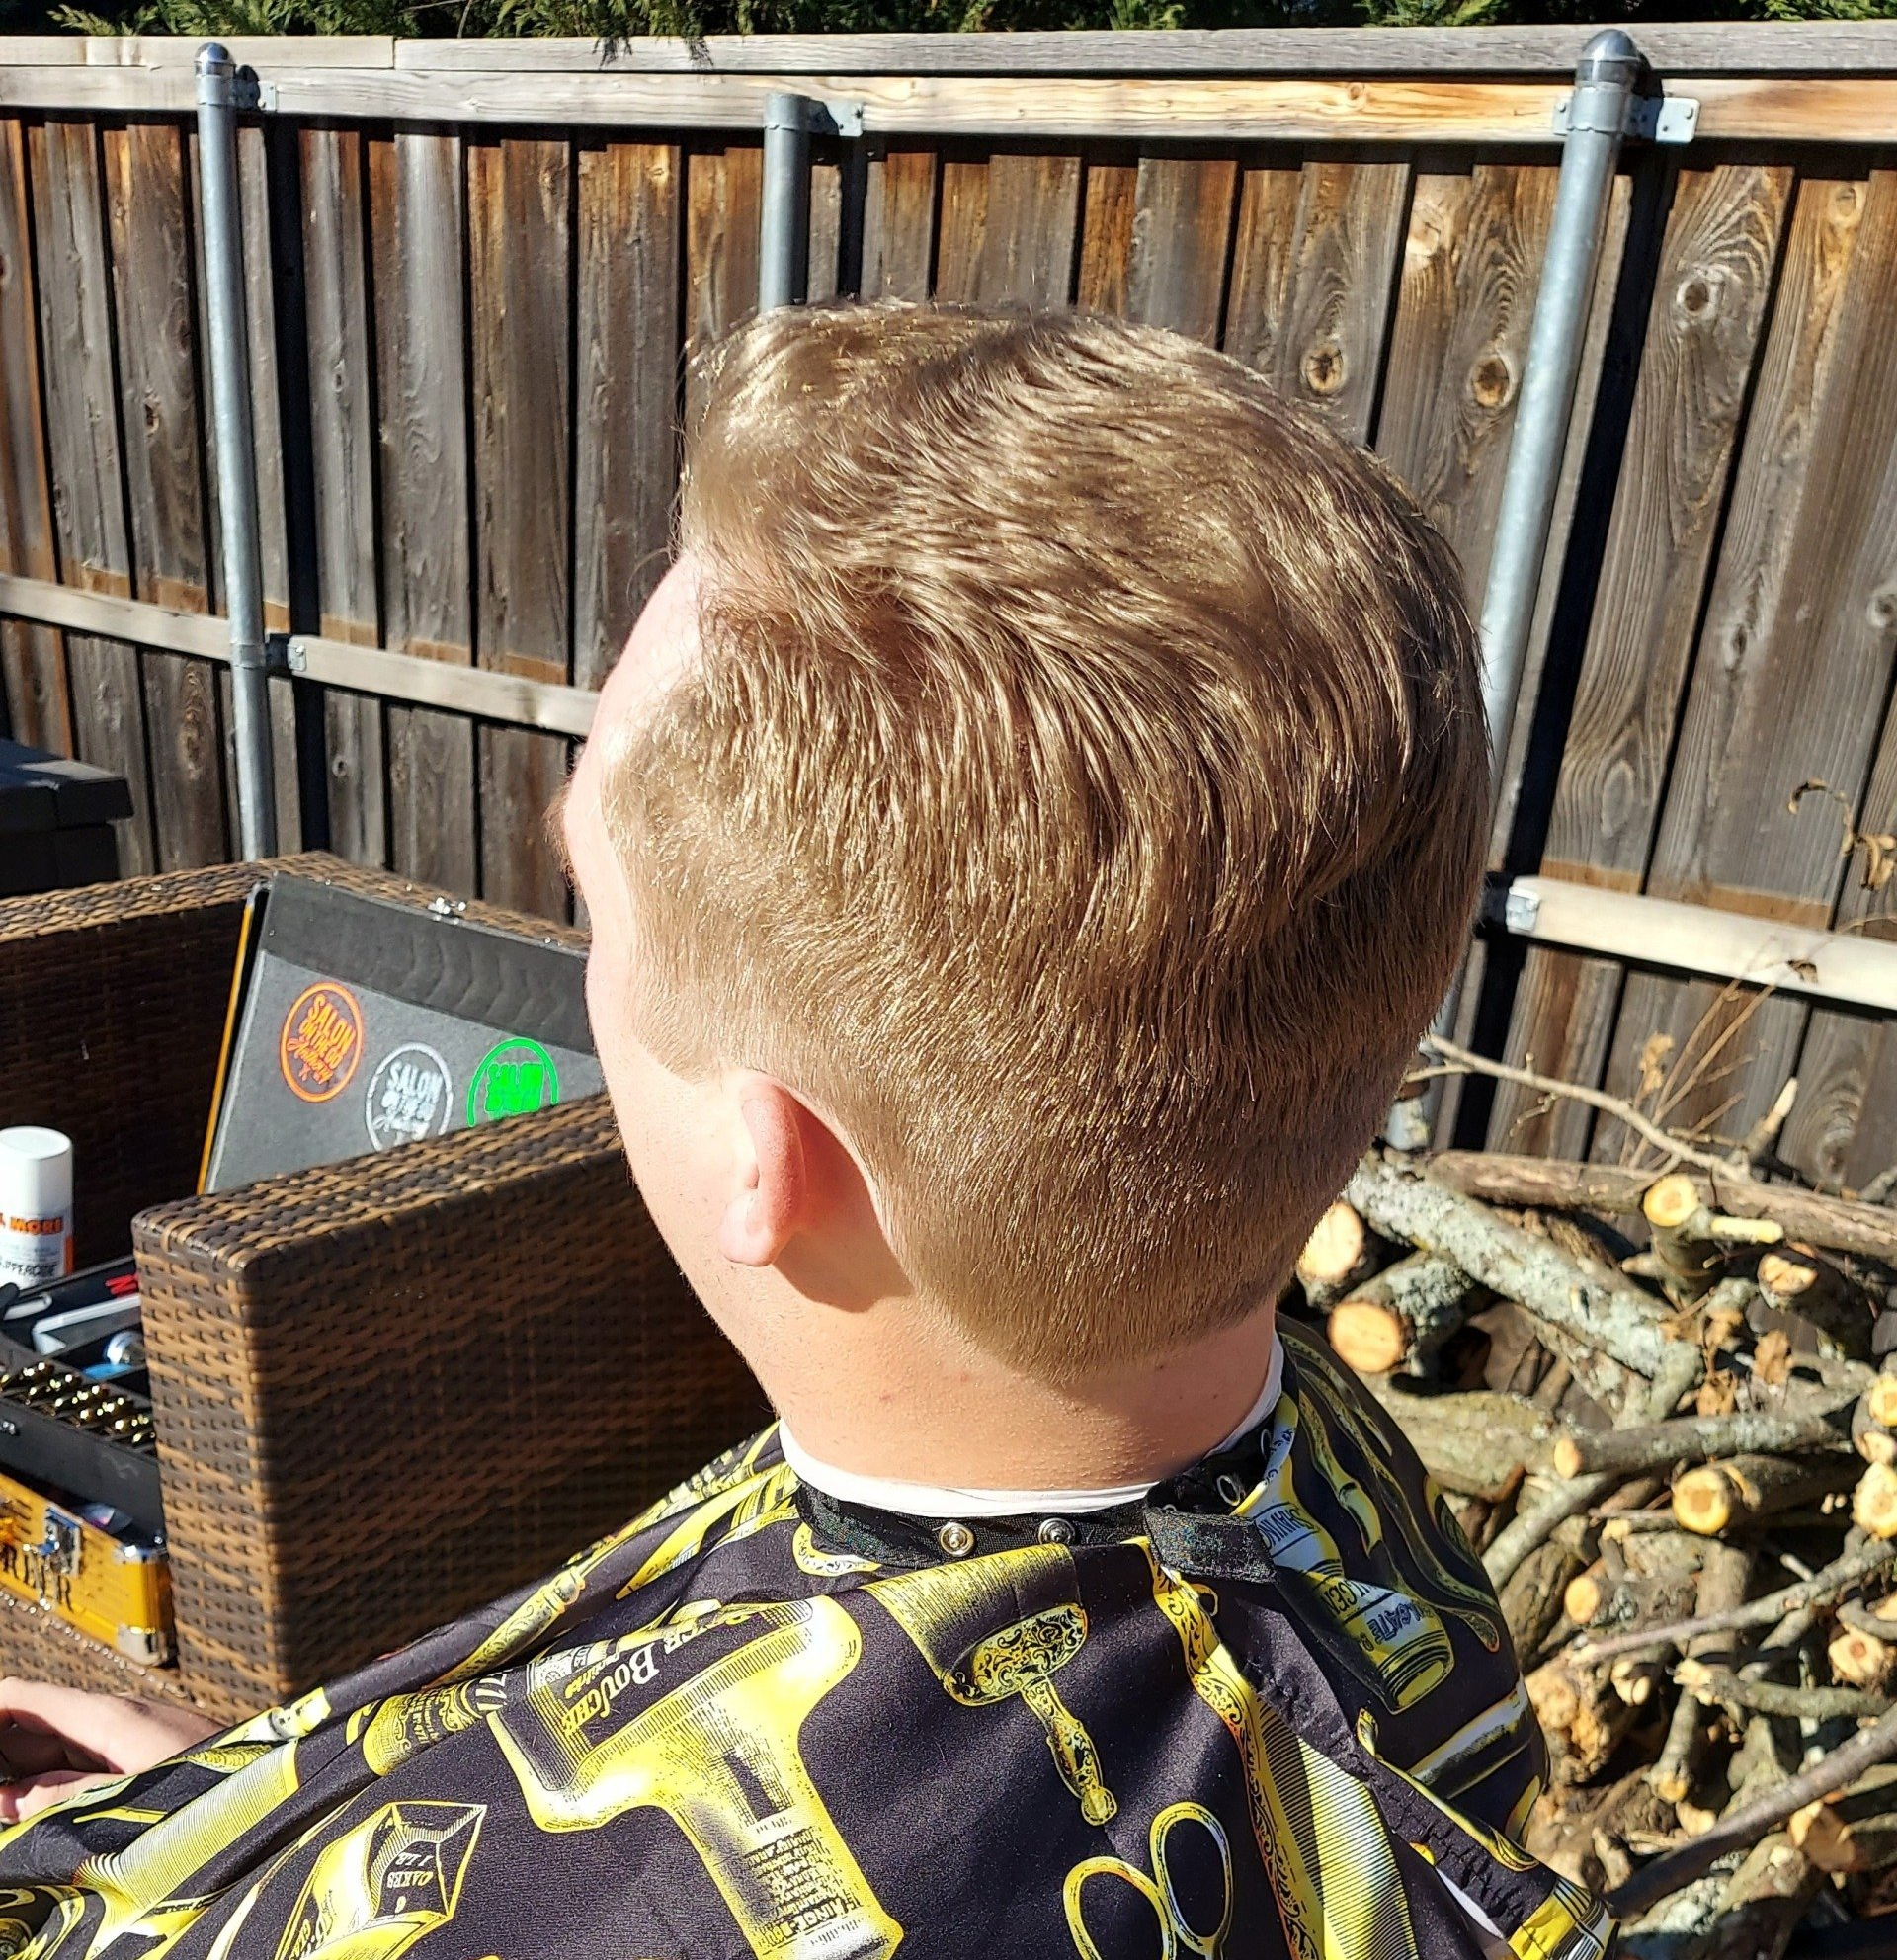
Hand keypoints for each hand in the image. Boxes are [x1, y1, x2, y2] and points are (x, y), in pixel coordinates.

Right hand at [0, 1678, 221, 1822]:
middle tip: (5, 1813)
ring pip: (60, 1755)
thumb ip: (63, 1798)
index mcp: (106, 1717)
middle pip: (34, 1733)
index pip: (21, 1699)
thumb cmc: (216, 1786)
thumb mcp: (126, 1798)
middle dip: (8, 1769)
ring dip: (35, 1788)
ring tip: (23, 1822)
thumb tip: (8, 1799)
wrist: (273, 1784)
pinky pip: (91, 1768)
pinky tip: (61, 1822)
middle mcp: (116, 1720)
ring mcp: (133, 1737)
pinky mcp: (149, 1758)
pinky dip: (66, 1791)